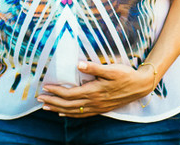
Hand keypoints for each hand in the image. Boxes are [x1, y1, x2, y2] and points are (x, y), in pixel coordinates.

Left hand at [36, 62, 157, 116]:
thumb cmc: (125, 75)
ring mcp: (97, 107)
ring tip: (47, 108)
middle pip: (68, 105)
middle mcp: (94, 102)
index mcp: (93, 91)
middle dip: (52, 102)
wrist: (140, 86)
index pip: (69, 94)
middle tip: (39, 100)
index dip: (55, 92)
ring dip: (58, 109)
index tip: (45, 88)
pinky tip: (64, 114)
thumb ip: (94, 67)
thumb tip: (78, 63)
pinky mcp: (101, 109)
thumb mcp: (111, 68)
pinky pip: (82, 114)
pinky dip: (71, 115)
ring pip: (73, 112)